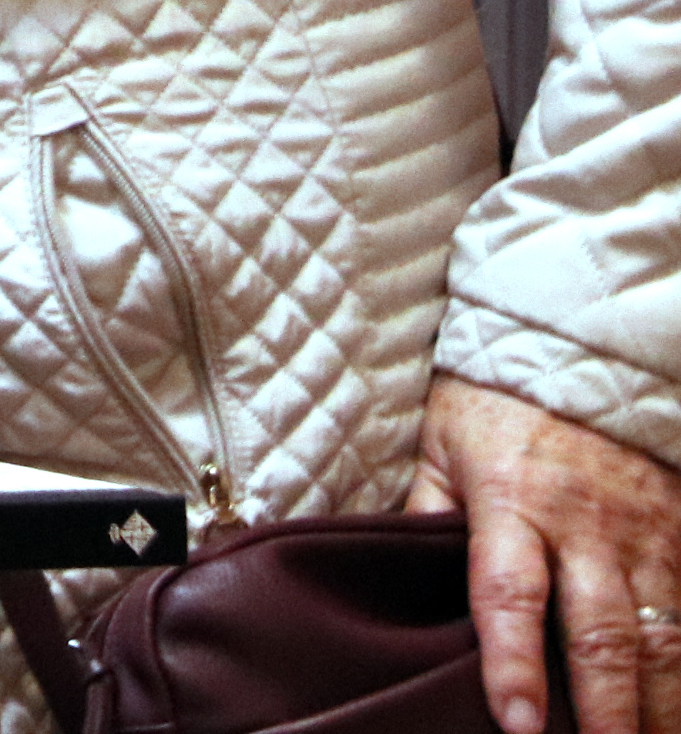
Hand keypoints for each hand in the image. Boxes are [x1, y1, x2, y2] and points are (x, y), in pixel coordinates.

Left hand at [410, 372, 680, 733]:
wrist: (581, 348)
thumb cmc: (491, 405)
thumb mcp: (438, 447)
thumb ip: (424, 516)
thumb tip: (392, 578)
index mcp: (512, 502)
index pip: (509, 597)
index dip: (513, 664)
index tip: (516, 726)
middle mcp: (585, 528)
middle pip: (602, 636)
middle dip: (606, 713)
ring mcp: (642, 538)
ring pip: (664, 640)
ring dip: (661, 708)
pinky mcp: (680, 540)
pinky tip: (679, 712)